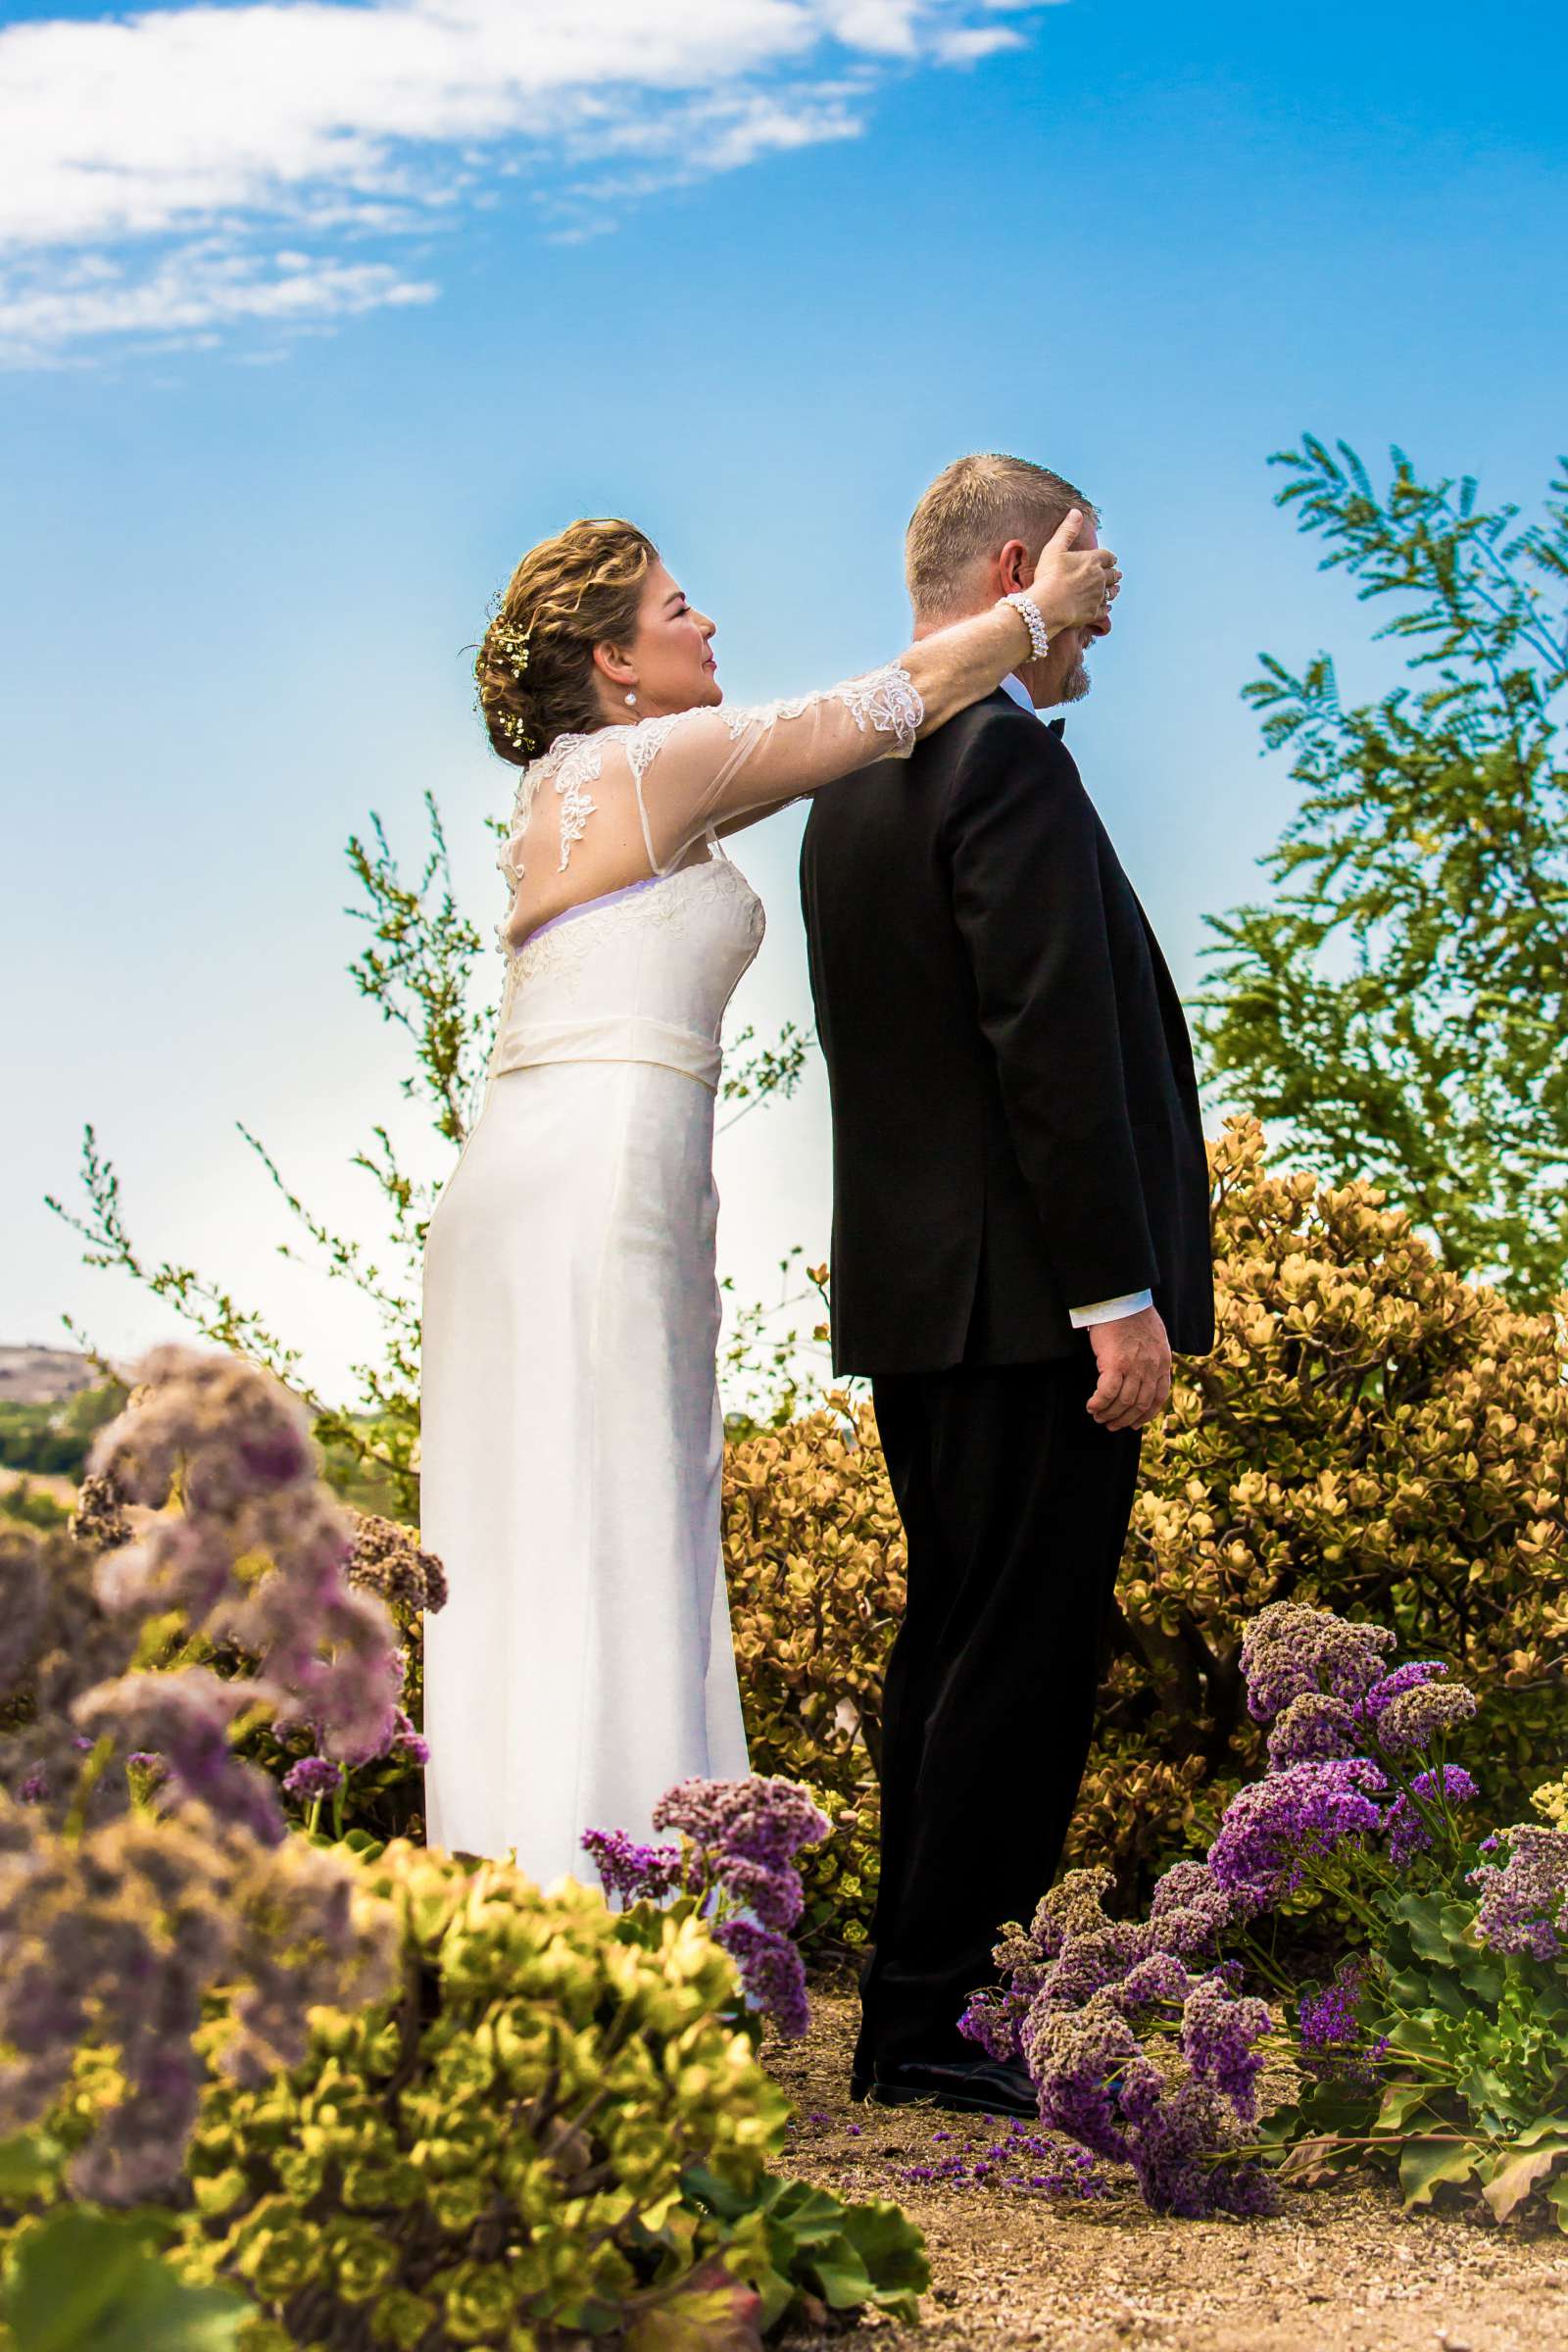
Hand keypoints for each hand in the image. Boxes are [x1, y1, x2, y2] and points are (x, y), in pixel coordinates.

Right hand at [1027, 508, 1119, 634]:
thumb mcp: (1055, 548)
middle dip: (1115, 573)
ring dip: (1114, 590)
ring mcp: (1098, 596)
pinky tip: (1107, 608)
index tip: (1112, 559)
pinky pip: (1104, 610)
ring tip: (1116, 589)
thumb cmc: (1049, 575)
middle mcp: (1099, 578)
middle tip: (1118, 574)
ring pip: (1112, 592)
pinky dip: (1106, 608)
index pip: (1108, 557)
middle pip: (1113, 574)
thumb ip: (1067, 530)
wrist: (1048, 604)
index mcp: (1092, 561)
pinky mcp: (1093, 612)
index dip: (1110, 558)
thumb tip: (1076, 512)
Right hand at [1085, 1303, 1170, 1431]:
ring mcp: (1134, 1367)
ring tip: (1098, 1416)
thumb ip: (1152, 1358)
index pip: (1158, 1398)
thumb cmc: (1133, 1316)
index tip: (1134, 1423)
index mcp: (1163, 1363)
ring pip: (1123, 1402)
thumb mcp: (1154, 1339)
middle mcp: (1151, 1368)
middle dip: (1125, 1419)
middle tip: (1111, 1425)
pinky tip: (1091, 1406)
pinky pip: (1107, 1393)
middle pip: (1139, 1404)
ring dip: (1109, 1414)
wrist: (1121, 1300)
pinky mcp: (1115, 1364)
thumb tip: (1144, 1376)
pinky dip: (1099, 1403)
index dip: (1145, 1415)